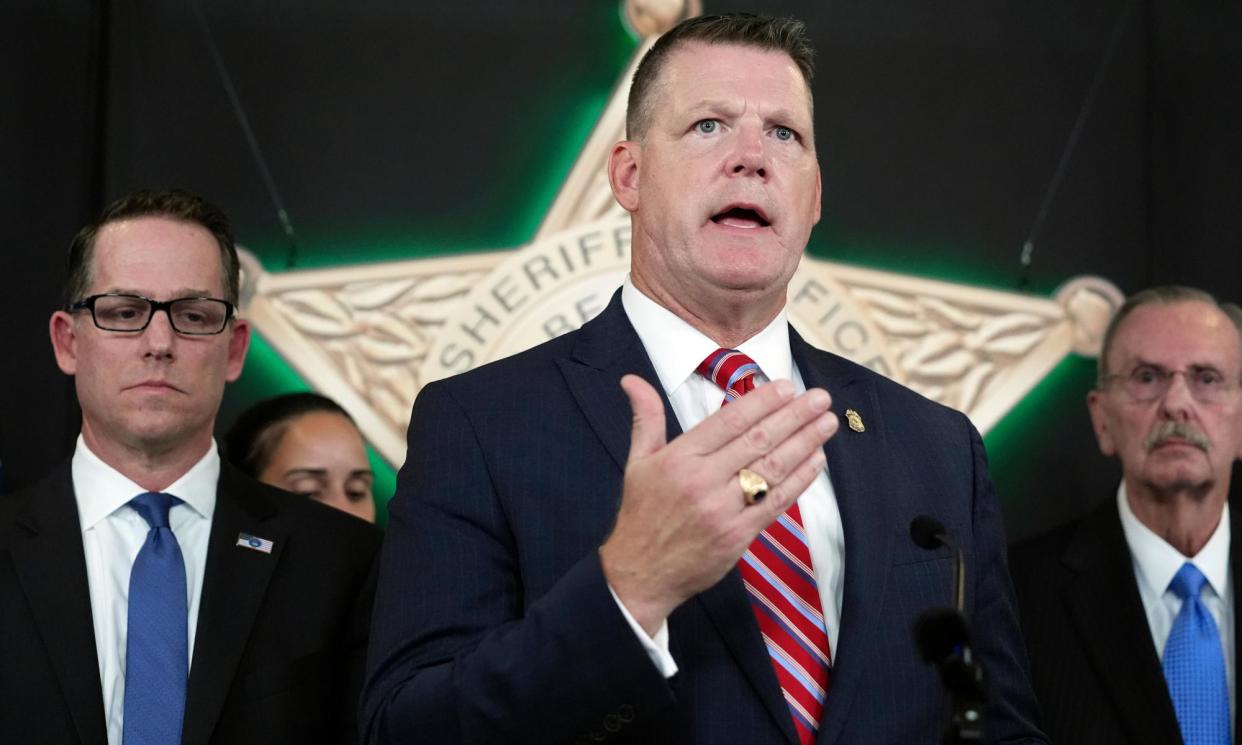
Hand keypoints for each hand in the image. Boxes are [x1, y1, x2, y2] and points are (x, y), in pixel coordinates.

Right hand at [600, 374, 836, 634]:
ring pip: (771, 469)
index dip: (762, 401)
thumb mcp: (637, 462)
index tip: (787, 387)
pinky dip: (799, 481)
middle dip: (793, 416)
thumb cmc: (641, 515)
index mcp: (679, 458)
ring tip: (826, 423)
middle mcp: (702, 481)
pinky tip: (816, 461)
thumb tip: (632, 379)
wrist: (640, 574)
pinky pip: (776, 503)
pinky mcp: (738, 536)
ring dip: (804, 443)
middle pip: (757, 441)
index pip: (729, 421)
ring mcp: (722, 510)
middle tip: (819, 398)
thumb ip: (646, 418)